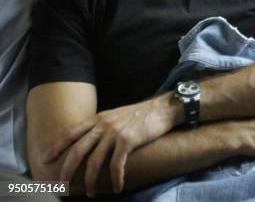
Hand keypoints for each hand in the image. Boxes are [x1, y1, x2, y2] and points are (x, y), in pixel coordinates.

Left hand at [41, 95, 179, 196]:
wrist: (162, 109)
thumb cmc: (141, 114)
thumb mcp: (117, 115)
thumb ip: (103, 125)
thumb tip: (93, 139)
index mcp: (99, 118)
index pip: (72, 133)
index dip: (57, 146)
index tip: (44, 158)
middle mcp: (103, 125)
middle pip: (78, 149)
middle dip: (67, 169)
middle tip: (61, 183)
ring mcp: (115, 132)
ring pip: (95, 161)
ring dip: (90, 180)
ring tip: (89, 193)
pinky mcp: (128, 141)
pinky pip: (116, 164)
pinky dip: (115, 178)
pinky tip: (117, 187)